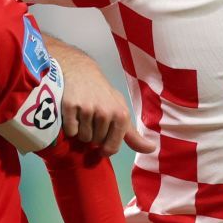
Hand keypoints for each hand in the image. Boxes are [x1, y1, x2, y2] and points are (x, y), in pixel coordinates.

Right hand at [46, 38, 156, 155]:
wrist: (82, 72)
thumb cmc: (104, 96)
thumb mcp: (121, 112)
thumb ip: (133, 135)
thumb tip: (152, 149)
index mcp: (120, 115)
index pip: (111, 148)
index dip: (105, 149)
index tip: (103, 143)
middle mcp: (105, 112)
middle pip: (95, 142)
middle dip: (93, 135)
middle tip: (92, 119)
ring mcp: (87, 109)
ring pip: (82, 138)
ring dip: (82, 131)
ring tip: (83, 115)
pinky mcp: (70, 107)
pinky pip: (70, 131)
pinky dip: (70, 127)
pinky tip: (74, 113)